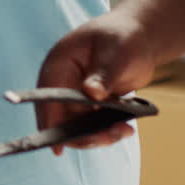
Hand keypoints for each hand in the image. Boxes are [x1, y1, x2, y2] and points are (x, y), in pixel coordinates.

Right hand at [35, 7, 158, 153]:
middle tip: (112, 136)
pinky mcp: (90, 104)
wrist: (137, 37)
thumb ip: (103, 73)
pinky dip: (107, 131)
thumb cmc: (121, 37)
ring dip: (99, 134)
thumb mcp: (115, 51)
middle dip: (84, 133)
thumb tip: (91, 95)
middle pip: (61, 117)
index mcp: (58, 65)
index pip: (47, 97)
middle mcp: (62, 82)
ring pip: (78, 125)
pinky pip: (92, 125)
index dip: (48, 121)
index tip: (56, 147)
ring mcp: (75, 94)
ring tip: (125, 131)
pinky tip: (126, 128)